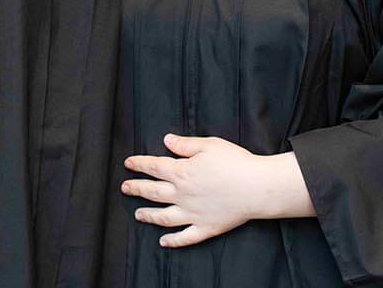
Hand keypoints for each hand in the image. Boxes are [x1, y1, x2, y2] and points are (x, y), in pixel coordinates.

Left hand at [122, 134, 311, 247]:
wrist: (257, 188)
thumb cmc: (235, 162)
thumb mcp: (209, 145)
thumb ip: (185, 144)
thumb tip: (166, 141)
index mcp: (181, 172)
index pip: (153, 167)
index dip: (139, 164)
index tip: (128, 163)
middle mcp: (182, 195)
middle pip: (153, 192)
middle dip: (136, 189)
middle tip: (125, 188)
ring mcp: (192, 214)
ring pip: (163, 217)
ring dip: (148, 215)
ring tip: (137, 214)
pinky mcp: (206, 228)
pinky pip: (185, 237)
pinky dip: (173, 241)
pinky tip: (163, 242)